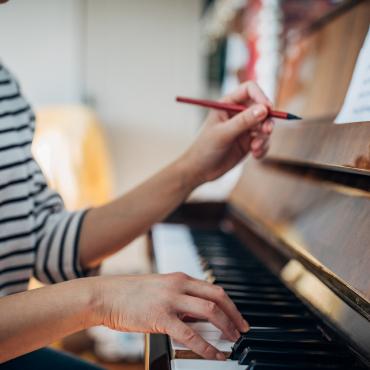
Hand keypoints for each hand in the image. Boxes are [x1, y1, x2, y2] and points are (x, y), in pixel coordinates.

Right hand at [92, 272, 248, 359]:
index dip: (230, 304)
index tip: (238, 316)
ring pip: (209, 311)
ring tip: (233, 340)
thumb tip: (196, 315)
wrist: (106, 295)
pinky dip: (207, 346)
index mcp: (179, 278)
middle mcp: (179, 285)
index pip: (213, 288)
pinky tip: (214, 354)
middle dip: (234, 314)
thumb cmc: (130, 293)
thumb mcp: (159, 288)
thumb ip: (179, 297)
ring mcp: (170, 300)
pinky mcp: (160, 317)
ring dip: (226, 326)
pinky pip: (191, 334)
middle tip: (242, 329)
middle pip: (217, 297)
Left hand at [181, 81, 273, 185]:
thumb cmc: (205, 148)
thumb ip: (243, 121)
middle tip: (267, 131)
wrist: (200, 170)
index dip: (261, 96)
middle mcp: (238, 113)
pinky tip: (255, 155)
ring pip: (265, 126)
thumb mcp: (223, 134)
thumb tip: (264, 109)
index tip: (267, 109)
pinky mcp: (249, 142)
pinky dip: (264, 147)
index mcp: (228, 104)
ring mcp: (245, 128)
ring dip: (264, 138)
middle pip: (262, 108)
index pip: (249, 90)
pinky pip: (265, 140)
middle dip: (267, 120)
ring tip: (254, 149)